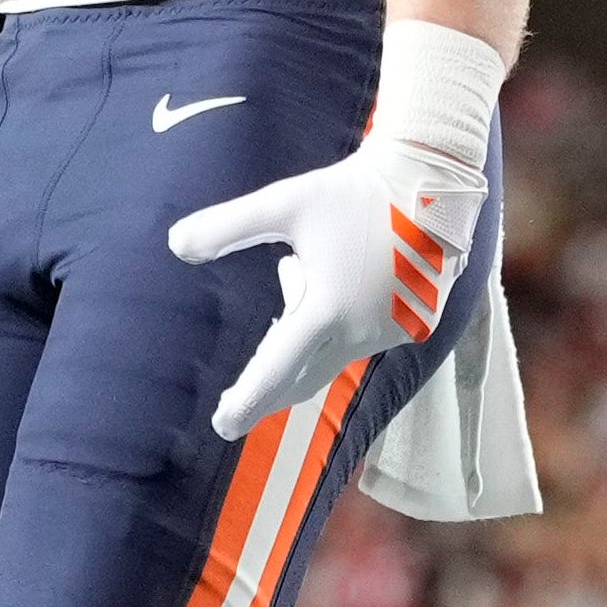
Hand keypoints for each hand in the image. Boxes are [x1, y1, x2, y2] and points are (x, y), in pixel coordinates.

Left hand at [167, 19, 497, 437]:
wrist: (431, 181)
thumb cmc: (352, 191)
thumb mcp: (284, 202)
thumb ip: (228, 226)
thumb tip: (175, 243)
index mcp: (327, 308)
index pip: (277, 368)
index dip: (247, 400)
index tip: (223, 424)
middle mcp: (362, 332)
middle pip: (304, 376)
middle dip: (269, 389)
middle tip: (235, 403)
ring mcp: (393, 333)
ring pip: (334, 351)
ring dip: (308, 333)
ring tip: (297, 272)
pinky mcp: (416, 326)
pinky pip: (364, 339)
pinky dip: (342, 325)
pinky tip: (343, 279)